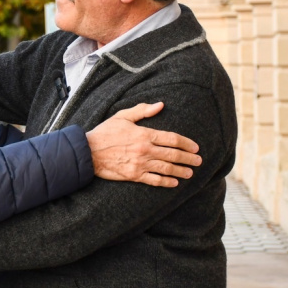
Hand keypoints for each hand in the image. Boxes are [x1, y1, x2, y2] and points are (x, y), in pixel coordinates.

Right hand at [86, 102, 200, 187]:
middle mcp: (145, 150)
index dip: (186, 143)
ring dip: (181, 171)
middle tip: (199, 160)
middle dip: (188, 158)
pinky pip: (154, 180)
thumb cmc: (104, 133)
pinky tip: (174, 183)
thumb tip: (160, 105)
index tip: (195, 147)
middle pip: (173, 155)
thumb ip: (142, 111)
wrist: (88, 152)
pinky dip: (166, 182)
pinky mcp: (134, 175)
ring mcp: (140, 164)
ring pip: (167, 169)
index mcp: (144, 134)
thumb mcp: (122, 116)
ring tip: (190, 172)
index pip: (172, 138)